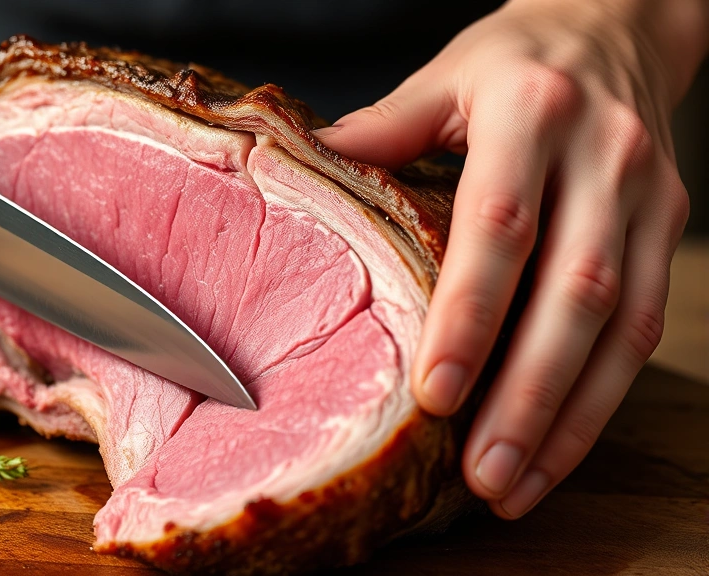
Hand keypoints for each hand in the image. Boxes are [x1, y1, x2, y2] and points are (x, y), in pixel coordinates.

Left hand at [317, 0, 704, 517]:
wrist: (618, 25)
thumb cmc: (517, 59)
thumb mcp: (447, 76)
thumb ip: (386, 128)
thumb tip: (315, 169)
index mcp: (530, 114)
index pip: (501, 227)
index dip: (470, 314)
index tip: (436, 392)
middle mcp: (601, 159)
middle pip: (573, 293)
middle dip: (529, 394)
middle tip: (483, 472)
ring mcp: (645, 197)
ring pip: (621, 326)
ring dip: (570, 417)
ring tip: (516, 485)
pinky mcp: (667, 227)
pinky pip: (645, 327)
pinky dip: (601, 396)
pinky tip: (558, 447)